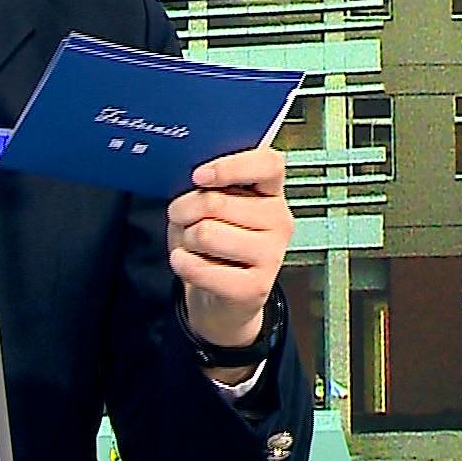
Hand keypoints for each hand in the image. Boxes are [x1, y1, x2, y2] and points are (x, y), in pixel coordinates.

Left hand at [166, 147, 291, 349]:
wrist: (219, 296)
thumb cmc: (212, 242)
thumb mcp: (208, 205)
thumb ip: (207, 187)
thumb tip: (195, 184)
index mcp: (271, 191)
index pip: (267, 164)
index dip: (230, 166)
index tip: (199, 177)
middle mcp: (278, 221)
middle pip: (215, 202)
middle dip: (184, 211)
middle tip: (184, 220)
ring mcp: (272, 255)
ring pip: (205, 234)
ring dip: (184, 240)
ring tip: (194, 246)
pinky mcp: (256, 288)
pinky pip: (201, 268)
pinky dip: (183, 265)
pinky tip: (189, 263)